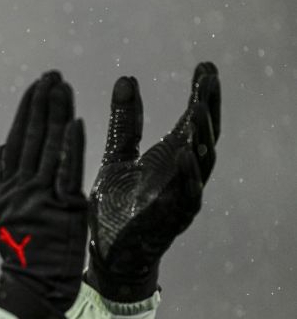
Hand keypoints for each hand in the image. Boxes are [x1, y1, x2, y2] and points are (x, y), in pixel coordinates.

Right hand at [0, 71, 87, 318]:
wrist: (34, 285)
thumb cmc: (20, 251)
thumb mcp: (0, 215)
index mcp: (6, 187)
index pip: (16, 139)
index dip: (26, 111)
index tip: (36, 87)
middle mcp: (21, 187)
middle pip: (32, 136)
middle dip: (42, 103)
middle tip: (52, 75)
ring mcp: (42, 196)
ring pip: (49, 147)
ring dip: (56, 114)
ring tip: (63, 88)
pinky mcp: (64, 208)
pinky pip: (68, 171)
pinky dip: (70, 146)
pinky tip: (75, 122)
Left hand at [86, 63, 220, 301]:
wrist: (110, 251)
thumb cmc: (117, 205)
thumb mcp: (116, 155)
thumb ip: (124, 122)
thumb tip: (126, 79)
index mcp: (169, 156)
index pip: (192, 120)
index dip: (201, 94)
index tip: (205, 67)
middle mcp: (181, 173)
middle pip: (204, 135)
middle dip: (208, 108)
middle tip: (208, 80)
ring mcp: (181, 195)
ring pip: (201, 163)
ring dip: (202, 136)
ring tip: (198, 109)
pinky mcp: (173, 219)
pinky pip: (188, 196)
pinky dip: (188, 176)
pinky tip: (184, 154)